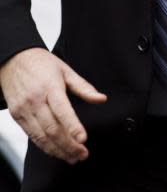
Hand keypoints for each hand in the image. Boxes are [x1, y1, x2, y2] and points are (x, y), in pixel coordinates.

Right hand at [0, 48, 106, 163]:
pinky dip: (44, 146)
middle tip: (82, 155)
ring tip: (73, 158)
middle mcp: (34, 100)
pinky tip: (57, 151)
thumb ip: (84, 87)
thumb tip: (102, 99)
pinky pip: (31, 135)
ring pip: (41, 136)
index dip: (73, 127)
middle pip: (52, 129)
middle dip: (68, 145)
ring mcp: (23, 110)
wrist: (13, 60)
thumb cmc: (42, 64)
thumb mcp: (66, 70)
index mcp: (49, 87)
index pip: (62, 110)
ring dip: (58, 150)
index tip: (83, 139)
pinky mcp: (17, 116)